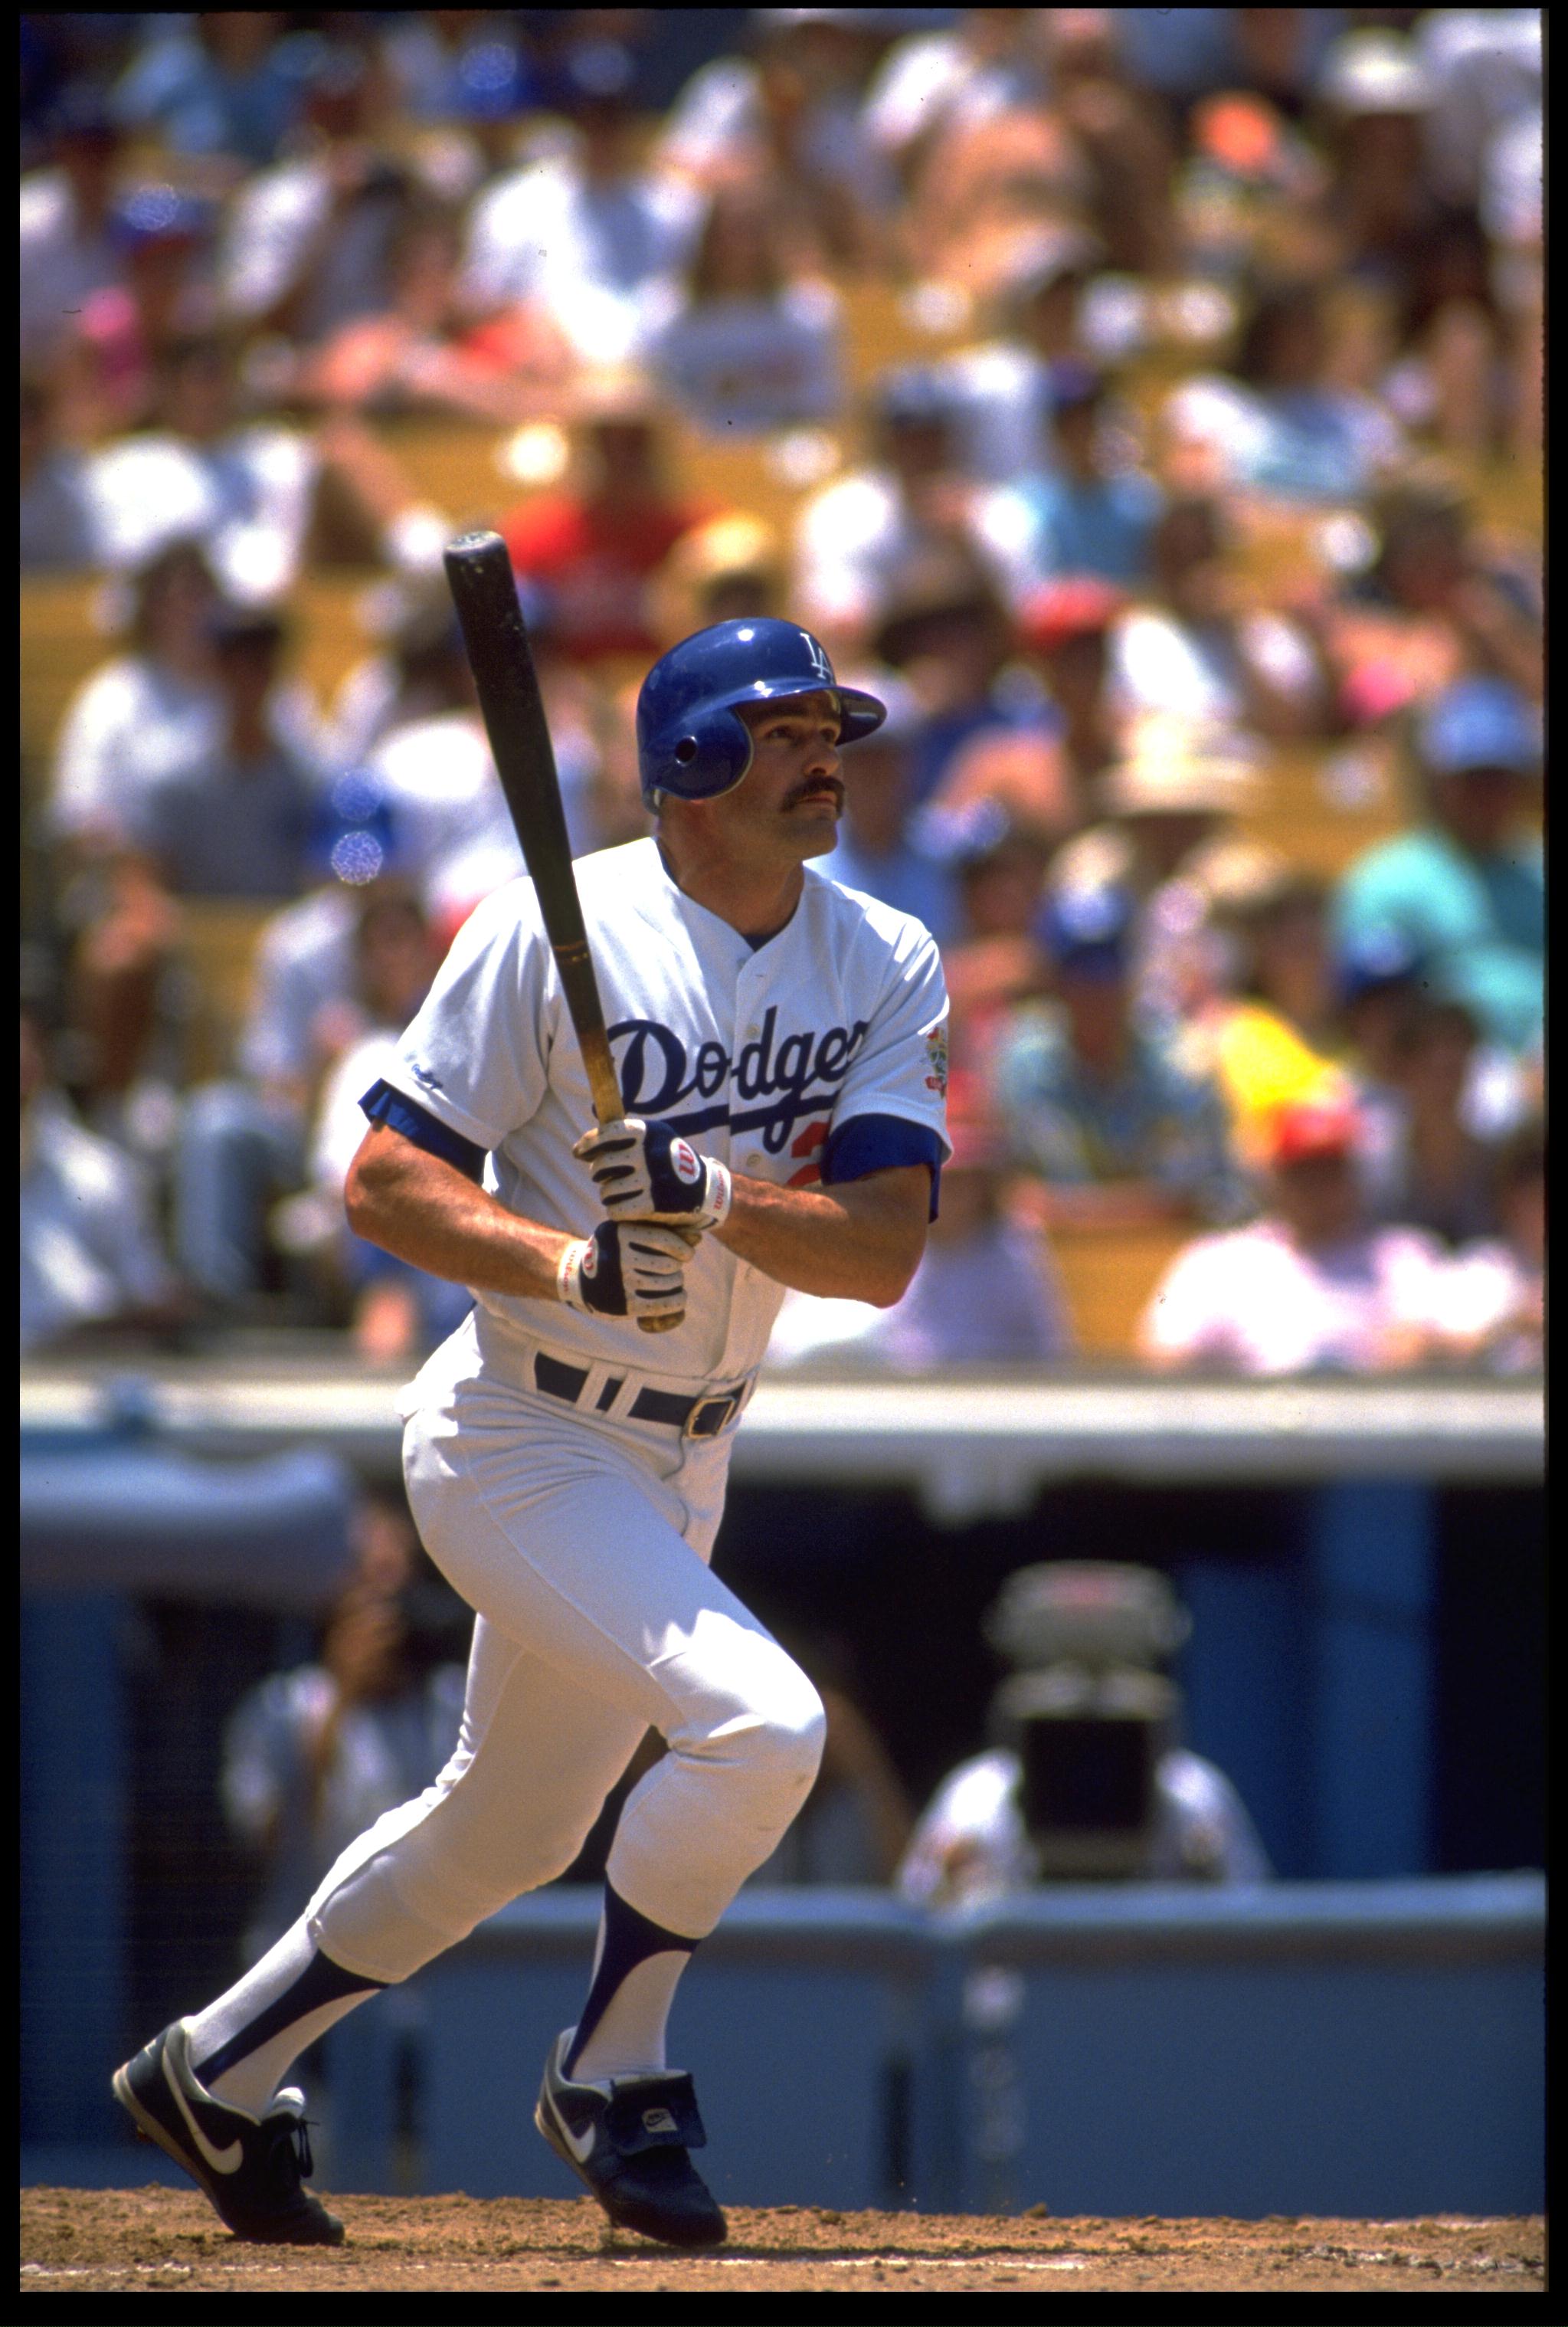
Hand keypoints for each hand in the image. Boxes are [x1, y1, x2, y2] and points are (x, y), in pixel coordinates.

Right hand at [557, 1218, 696, 1324]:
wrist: (578, 1277)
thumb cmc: (613, 1251)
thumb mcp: (628, 1234)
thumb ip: (660, 1233)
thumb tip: (698, 1236)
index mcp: (620, 1233)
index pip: (664, 1239)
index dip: (681, 1248)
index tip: (686, 1255)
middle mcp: (620, 1257)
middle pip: (669, 1264)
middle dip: (676, 1267)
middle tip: (673, 1270)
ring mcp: (622, 1282)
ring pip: (669, 1283)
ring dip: (677, 1284)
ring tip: (673, 1282)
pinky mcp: (626, 1305)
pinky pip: (663, 1304)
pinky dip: (677, 1301)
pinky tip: (679, 1298)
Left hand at [574, 1116, 731, 1231]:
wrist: (706, 1190)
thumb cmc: (669, 1162)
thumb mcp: (654, 1139)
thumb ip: (621, 1138)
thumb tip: (580, 1148)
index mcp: (650, 1133)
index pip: (608, 1133)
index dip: (589, 1143)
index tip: (578, 1152)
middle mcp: (650, 1154)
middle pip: (601, 1165)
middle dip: (598, 1173)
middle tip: (605, 1177)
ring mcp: (652, 1179)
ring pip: (606, 1190)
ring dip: (607, 1194)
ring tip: (617, 1193)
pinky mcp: (653, 1204)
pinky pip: (616, 1209)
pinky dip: (615, 1211)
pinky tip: (622, 1208)